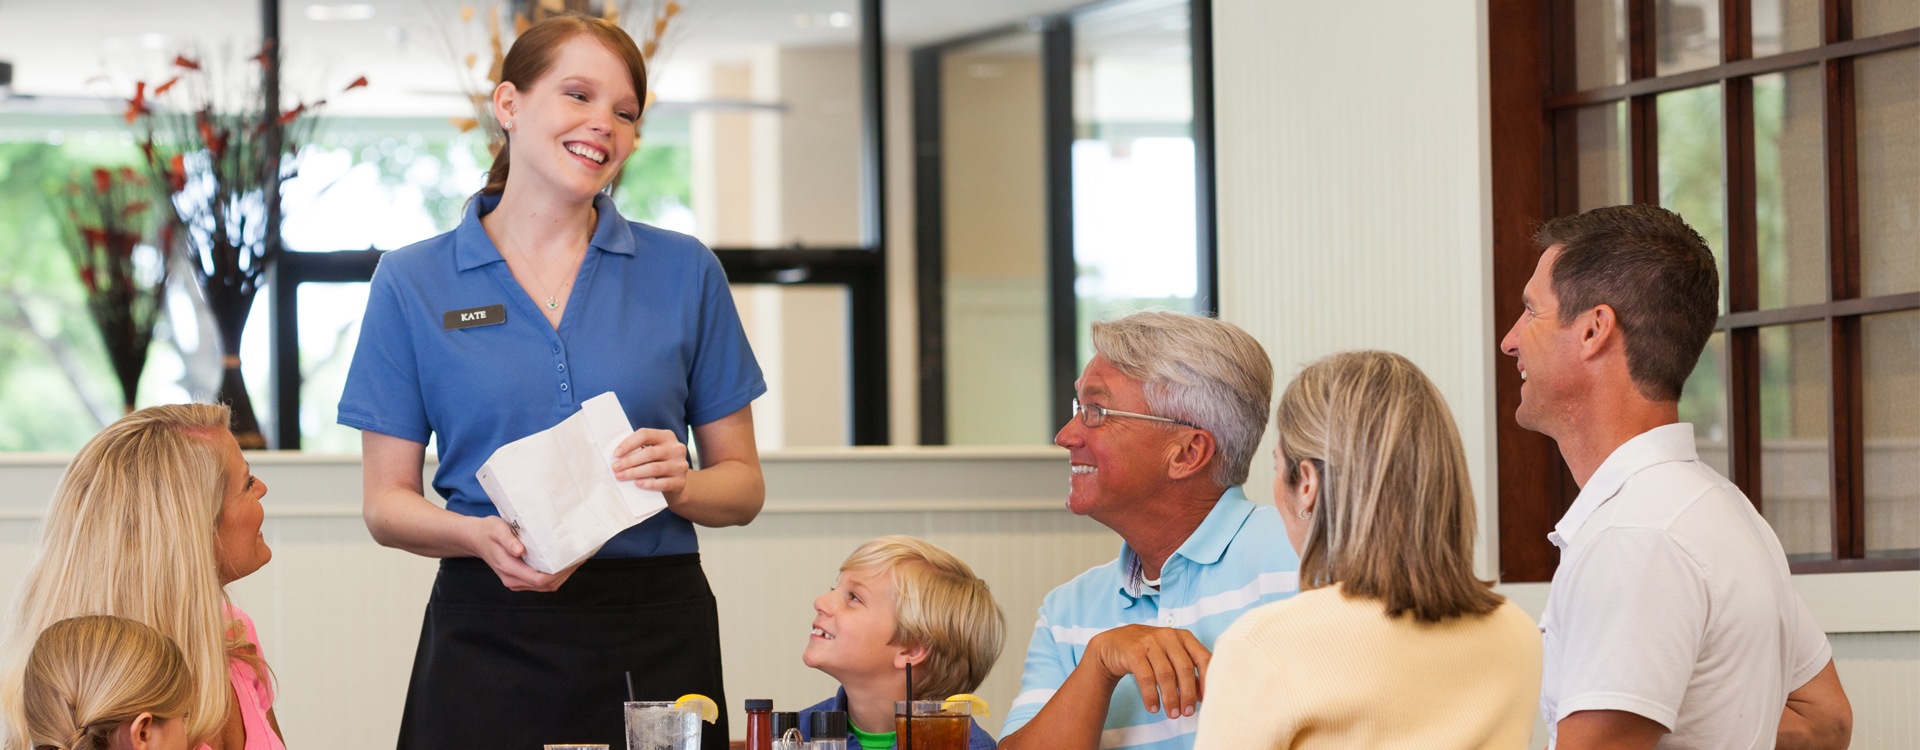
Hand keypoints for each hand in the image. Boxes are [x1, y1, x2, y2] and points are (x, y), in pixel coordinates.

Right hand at [466, 515, 582, 591]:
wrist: (476, 538)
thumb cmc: (488, 531)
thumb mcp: (497, 529)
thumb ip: (508, 540)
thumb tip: (520, 551)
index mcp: (508, 568)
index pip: (539, 579)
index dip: (558, 573)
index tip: (572, 560)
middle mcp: (512, 579)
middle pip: (545, 586)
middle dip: (565, 574)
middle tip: (579, 558)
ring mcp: (515, 582)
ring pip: (545, 587)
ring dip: (561, 576)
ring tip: (574, 560)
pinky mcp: (519, 579)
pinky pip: (540, 583)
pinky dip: (554, 576)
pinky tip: (562, 563)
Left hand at [611, 428, 690, 501]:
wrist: (676, 483)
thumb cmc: (658, 463)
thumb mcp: (653, 451)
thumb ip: (640, 449)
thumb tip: (617, 456)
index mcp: (667, 436)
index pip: (645, 434)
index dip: (628, 443)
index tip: (616, 454)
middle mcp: (676, 448)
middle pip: (649, 453)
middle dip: (629, 461)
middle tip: (615, 468)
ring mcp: (680, 465)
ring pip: (654, 468)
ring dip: (634, 473)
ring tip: (621, 476)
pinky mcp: (680, 482)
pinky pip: (663, 483)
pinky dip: (648, 484)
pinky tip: (637, 484)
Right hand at [1084, 624, 1211, 717]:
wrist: (1115, 643)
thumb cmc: (1150, 652)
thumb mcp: (1170, 656)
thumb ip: (1187, 672)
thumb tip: (1203, 695)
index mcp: (1183, 637)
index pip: (1202, 658)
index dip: (1207, 680)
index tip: (1208, 699)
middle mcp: (1168, 636)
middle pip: (1184, 668)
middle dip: (1188, 694)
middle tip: (1187, 713)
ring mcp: (1150, 642)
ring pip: (1166, 674)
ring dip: (1170, 698)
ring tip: (1173, 714)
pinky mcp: (1133, 651)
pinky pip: (1146, 677)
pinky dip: (1151, 696)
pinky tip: (1153, 708)